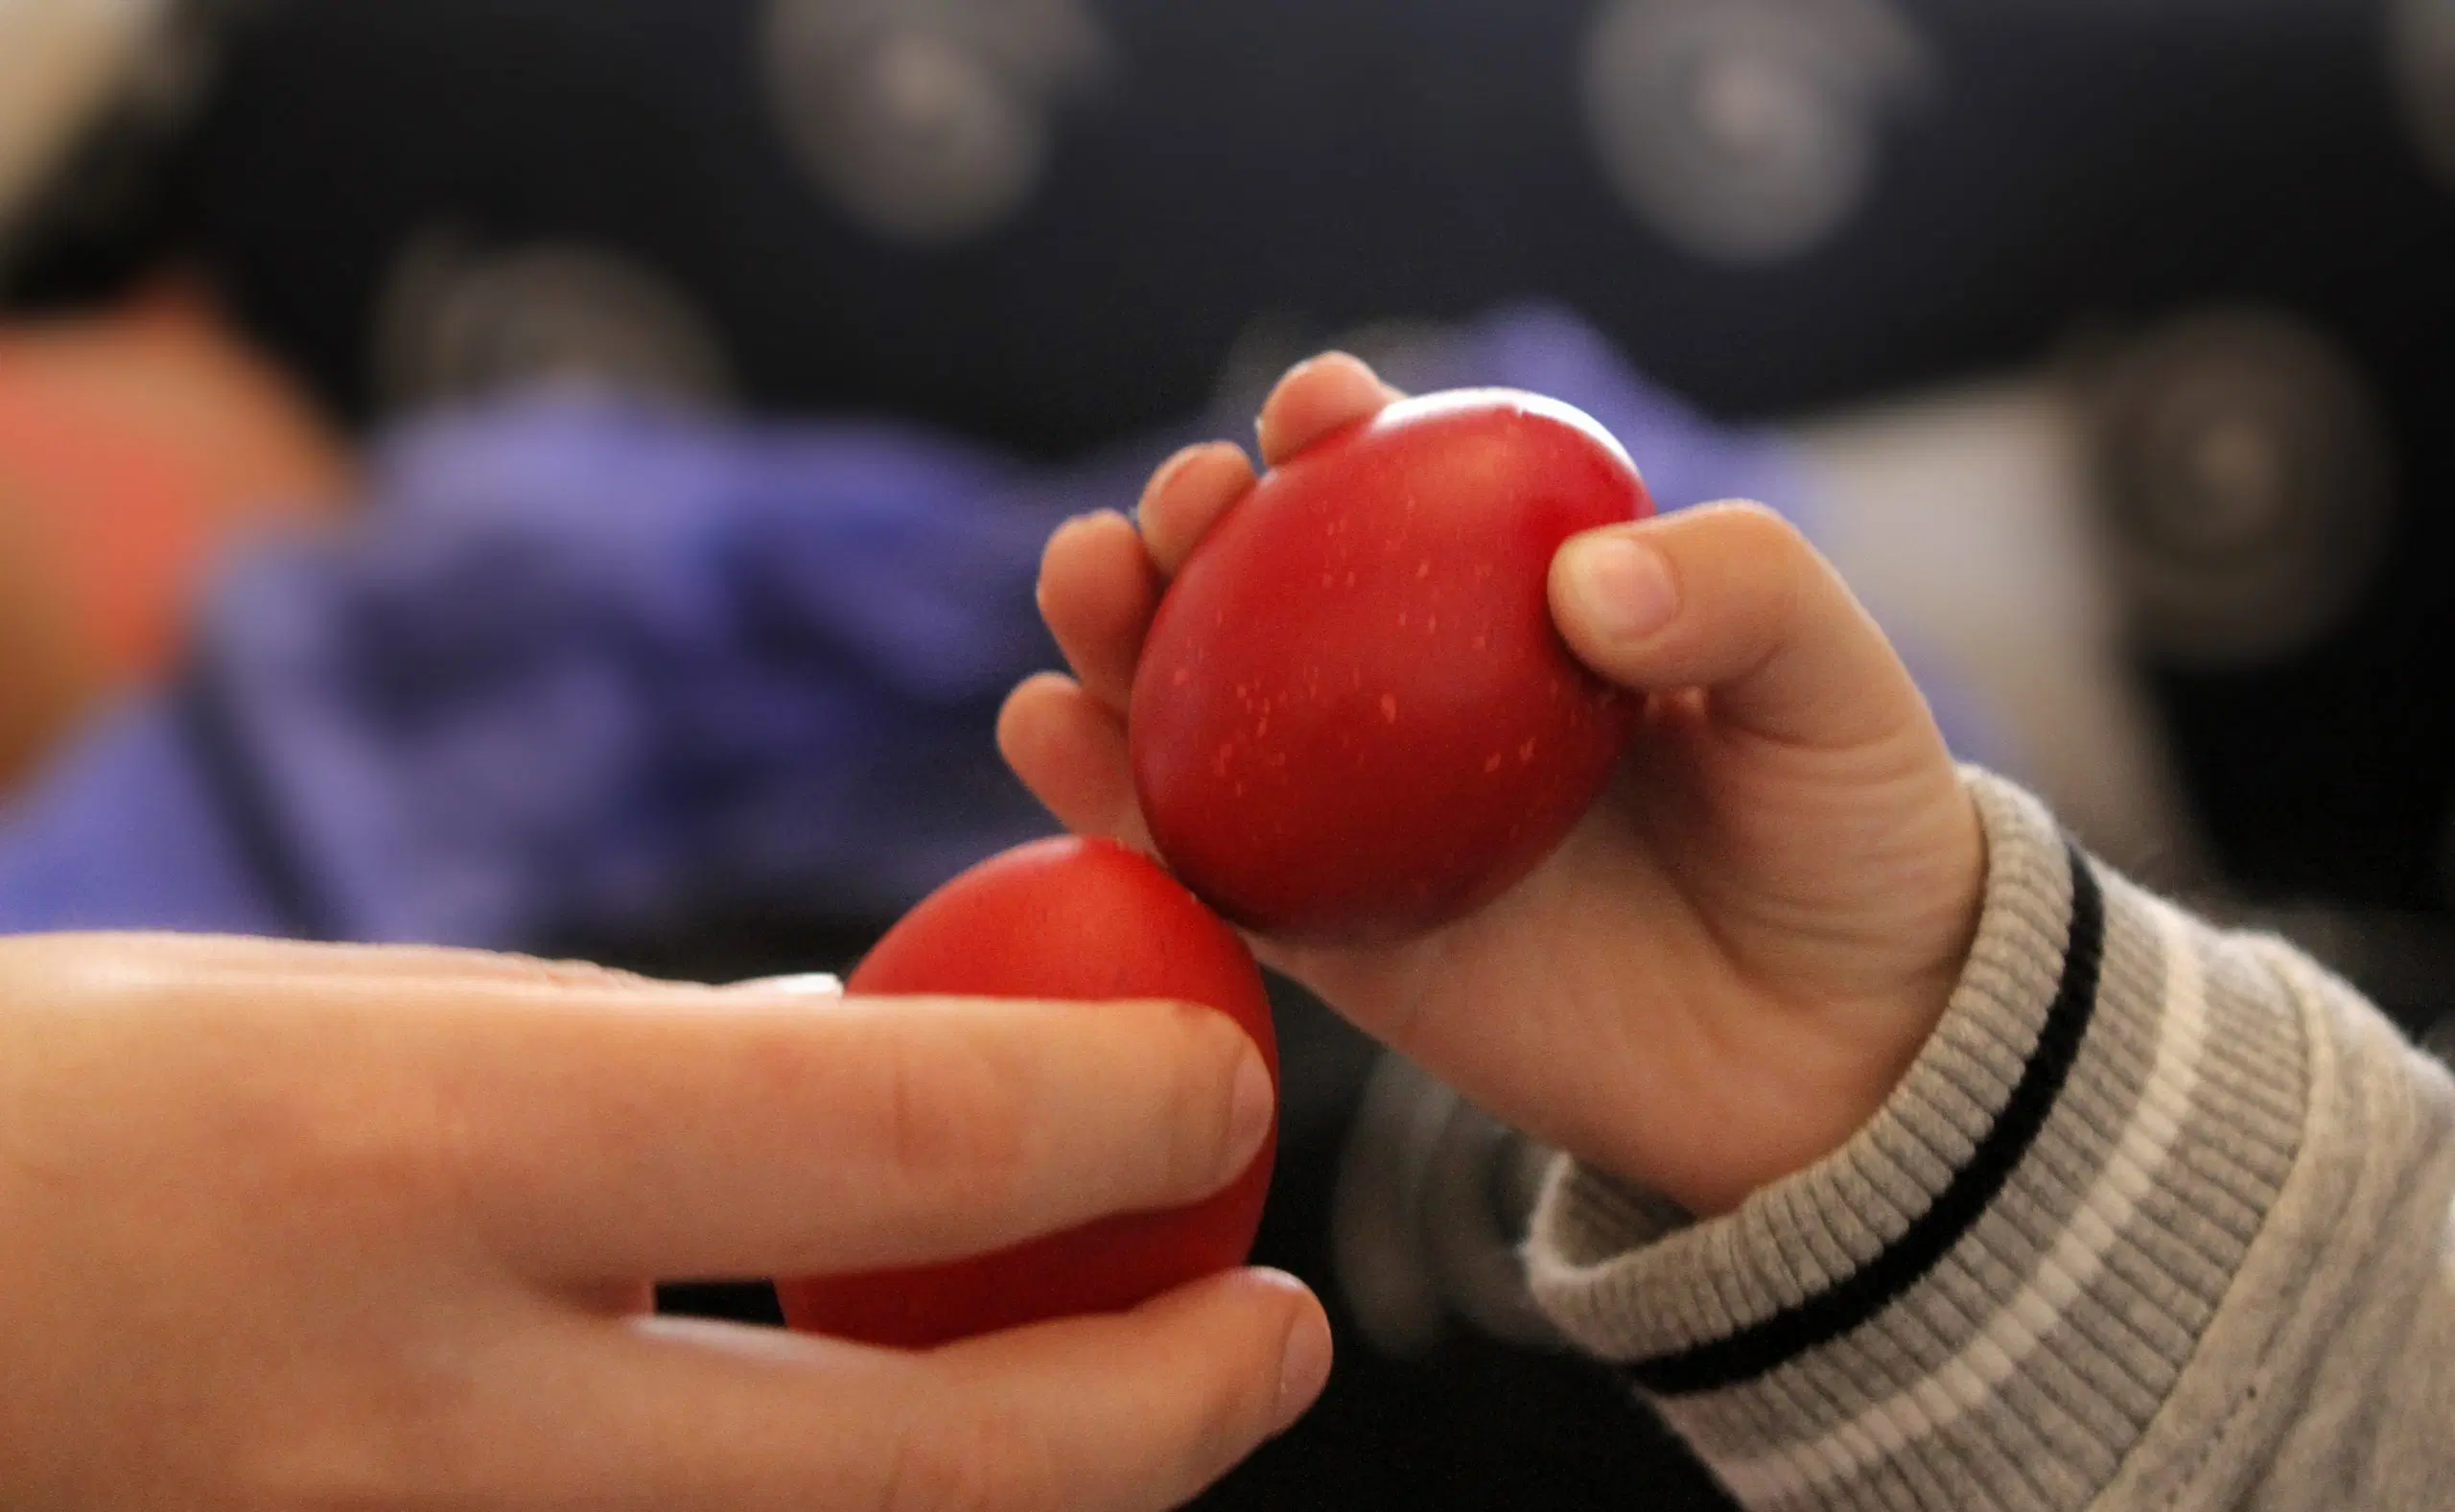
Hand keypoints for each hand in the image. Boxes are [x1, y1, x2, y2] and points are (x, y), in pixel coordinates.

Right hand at [0, 933, 1325, 1510]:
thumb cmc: (73, 1113)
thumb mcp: (361, 1011)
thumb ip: (638, 1061)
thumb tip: (860, 1064)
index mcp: (434, 1157)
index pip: (904, 1134)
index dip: (1126, 1107)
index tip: (1230, 1076)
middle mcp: (436, 1416)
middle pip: (924, 1472)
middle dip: (1165, 1420)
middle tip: (1284, 1341)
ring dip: (1030, 1491)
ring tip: (1137, 1392)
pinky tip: (894, 1435)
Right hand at [1001, 354, 1985, 1216]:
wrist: (1839, 1061)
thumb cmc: (1845, 841)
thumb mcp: (1838, 687)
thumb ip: (1743, 590)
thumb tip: (1584, 582)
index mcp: (1517, 600)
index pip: (1401, 485)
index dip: (1336, 427)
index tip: (1318, 413)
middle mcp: (1414, 695)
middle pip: (1261, 583)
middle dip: (1186, 516)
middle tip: (1179, 509)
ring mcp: (1358, 815)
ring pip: (1194, 707)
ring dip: (1111, 631)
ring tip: (1083, 587)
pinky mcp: (1323, 937)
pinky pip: (1196, 862)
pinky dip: (1101, 795)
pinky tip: (1047, 734)